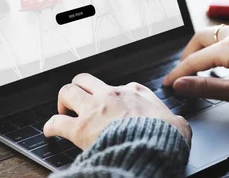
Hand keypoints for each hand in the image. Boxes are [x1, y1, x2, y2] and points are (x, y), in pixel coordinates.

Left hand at [44, 73, 191, 149]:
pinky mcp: (81, 128)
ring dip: (63, 101)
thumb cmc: (165, 136)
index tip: (112, 106)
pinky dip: (50, 125)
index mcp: (135, 92)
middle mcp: (111, 95)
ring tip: (63, 111)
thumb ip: (174, 120)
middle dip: (79, 88)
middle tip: (78, 101)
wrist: (153, 147)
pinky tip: (50, 131)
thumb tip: (179, 126)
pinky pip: (56, 122)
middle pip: (85, 79)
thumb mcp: (177, 123)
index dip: (112, 96)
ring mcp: (94, 109)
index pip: (118, 86)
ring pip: (68, 91)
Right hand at [162, 24, 228, 109]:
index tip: (168, 84)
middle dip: (187, 55)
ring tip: (200, 68)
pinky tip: (221, 61)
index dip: (178, 73)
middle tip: (183, 73)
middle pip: (200, 39)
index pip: (194, 60)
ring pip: (213, 34)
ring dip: (202, 49)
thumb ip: (206, 87)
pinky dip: (217, 45)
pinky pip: (228, 34)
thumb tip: (181, 84)